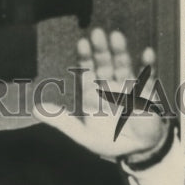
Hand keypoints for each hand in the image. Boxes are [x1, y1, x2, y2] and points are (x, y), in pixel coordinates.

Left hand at [36, 28, 167, 159]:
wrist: (136, 150)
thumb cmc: (109, 142)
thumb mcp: (82, 135)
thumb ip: (61, 121)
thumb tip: (36, 110)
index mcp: (94, 95)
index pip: (87, 73)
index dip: (85, 58)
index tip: (82, 43)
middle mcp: (110, 87)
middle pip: (105, 65)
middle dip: (101, 50)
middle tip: (97, 34)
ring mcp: (128, 88)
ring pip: (124, 66)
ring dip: (120, 52)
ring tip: (116, 37)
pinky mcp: (146, 94)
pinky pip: (148, 77)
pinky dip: (148, 67)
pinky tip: (147, 54)